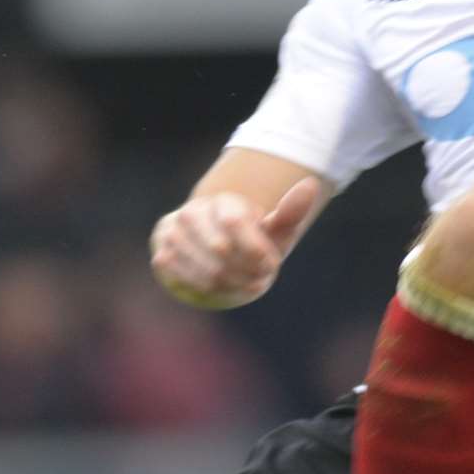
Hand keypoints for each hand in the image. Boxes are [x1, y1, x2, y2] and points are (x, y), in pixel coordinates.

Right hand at [150, 178, 321, 309]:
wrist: (217, 249)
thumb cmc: (253, 239)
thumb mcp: (275, 228)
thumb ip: (291, 210)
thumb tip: (311, 185)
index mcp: (225, 201)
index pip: (235, 222)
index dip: (255, 248)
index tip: (271, 265)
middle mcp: (194, 212)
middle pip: (220, 249)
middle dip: (246, 269)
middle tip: (262, 279)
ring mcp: (174, 233)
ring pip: (203, 267)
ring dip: (231, 283)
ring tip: (249, 285)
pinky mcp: (162, 253)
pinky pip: (183, 277)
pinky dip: (208, 287)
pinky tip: (224, 287)